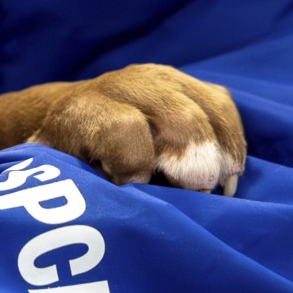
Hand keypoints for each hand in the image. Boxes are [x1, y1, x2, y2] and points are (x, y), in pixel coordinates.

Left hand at [0, 63, 245, 194]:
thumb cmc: (67, 168)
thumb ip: (86, 194)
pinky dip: (231, 141)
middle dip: (194, 164)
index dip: (136, 165)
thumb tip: (123, 212)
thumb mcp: (61, 183)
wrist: (68, 120)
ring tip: (216, 189)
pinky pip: (223, 107)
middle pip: (179, 120)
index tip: (136, 190)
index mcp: (83, 113)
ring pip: (208, 110)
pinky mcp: (187, 83)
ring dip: (220, 154)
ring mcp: (159, 79)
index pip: (123, 131)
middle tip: (195, 196)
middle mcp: (122, 86)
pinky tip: (226, 172)